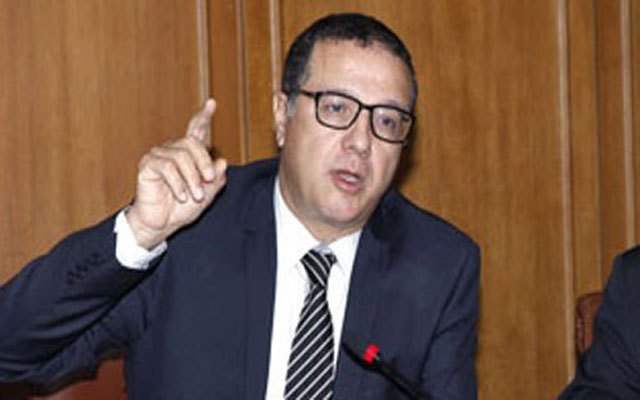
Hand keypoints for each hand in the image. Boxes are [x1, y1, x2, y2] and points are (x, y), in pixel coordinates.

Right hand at [126, 99, 226, 248]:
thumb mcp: (207, 195)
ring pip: (181, 156)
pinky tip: (181, 195)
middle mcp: (172, 151)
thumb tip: (223, 162)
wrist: (162, 224)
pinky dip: (178, 183)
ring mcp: (158, 156)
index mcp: (188, 155)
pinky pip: (167, 167)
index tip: (212, 103)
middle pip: (192, 143)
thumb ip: (216, 180)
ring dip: (192, 178)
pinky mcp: (148, 166)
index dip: (203, 116)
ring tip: (194, 195)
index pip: (196, 131)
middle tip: (209, 181)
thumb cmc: (182, 209)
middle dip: (204, 163)